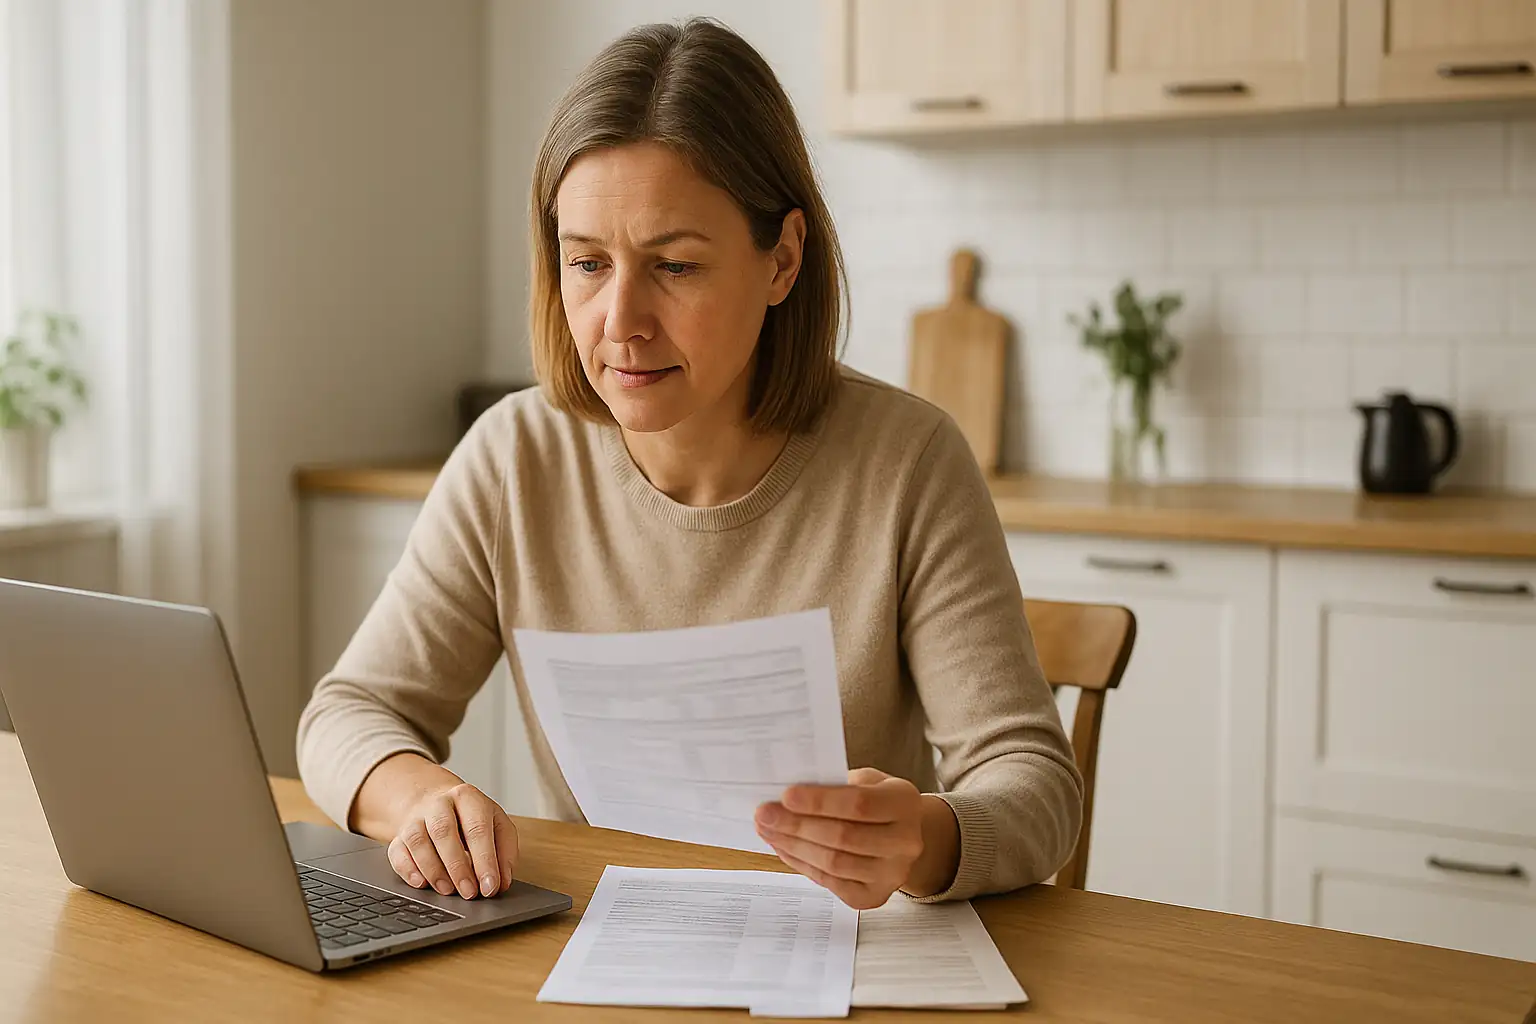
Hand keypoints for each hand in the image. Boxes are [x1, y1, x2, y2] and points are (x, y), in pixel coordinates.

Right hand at [387, 780, 519, 899]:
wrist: (436, 802)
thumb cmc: (472, 820)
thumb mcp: (497, 826)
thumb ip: (504, 853)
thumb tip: (501, 882)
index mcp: (468, 798)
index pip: (477, 828)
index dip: (485, 860)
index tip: (490, 886)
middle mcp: (439, 804)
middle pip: (444, 831)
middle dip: (458, 867)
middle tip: (469, 893)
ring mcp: (416, 818)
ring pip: (418, 841)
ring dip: (434, 870)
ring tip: (448, 891)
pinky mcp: (399, 835)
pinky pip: (397, 852)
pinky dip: (408, 870)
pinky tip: (421, 883)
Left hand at [754, 768, 956, 909]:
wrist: (902, 836)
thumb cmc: (875, 801)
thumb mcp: (865, 781)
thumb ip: (834, 784)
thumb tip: (787, 796)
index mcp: (904, 802)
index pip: (859, 804)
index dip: (820, 802)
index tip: (785, 796)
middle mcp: (905, 841)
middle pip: (843, 837)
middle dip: (796, 825)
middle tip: (764, 814)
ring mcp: (892, 873)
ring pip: (833, 863)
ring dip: (793, 846)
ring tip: (768, 830)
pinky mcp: (874, 896)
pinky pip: (830, 882)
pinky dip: (801, 864)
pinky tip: (783, 848)